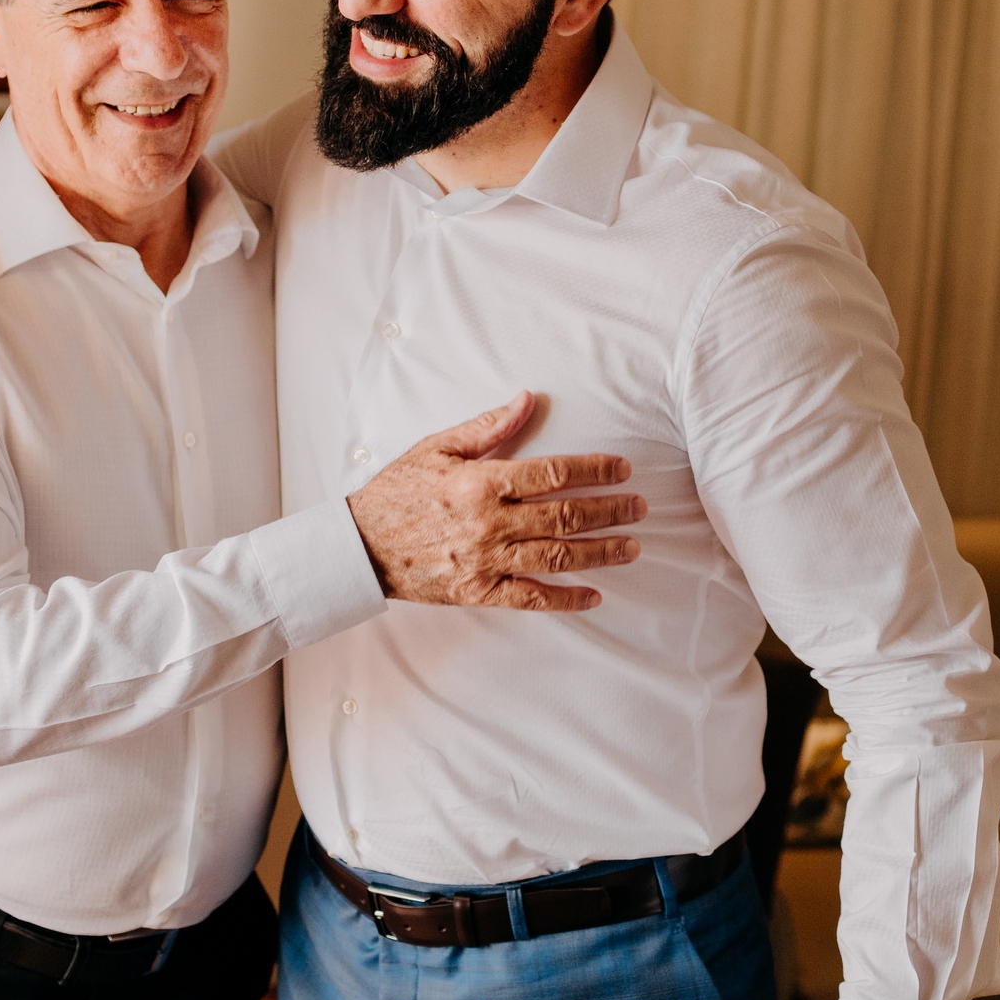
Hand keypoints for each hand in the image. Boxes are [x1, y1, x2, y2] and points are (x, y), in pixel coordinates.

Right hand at [346, 392, 643, 611]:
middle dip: (610, 511)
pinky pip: (532, 598)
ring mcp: (485, 561)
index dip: (594, 470)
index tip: (621, 469)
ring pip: (558, 556)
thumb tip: (527, 400)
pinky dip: (567, 598)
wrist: (360, 546)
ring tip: (631, 546)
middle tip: (639, 507)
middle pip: (565, 515)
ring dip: (601, 552)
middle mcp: (488, 523)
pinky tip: (595, 595)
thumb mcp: (437, 447)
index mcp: (480, 482)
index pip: (553, 473)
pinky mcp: (478, 592)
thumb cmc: (397, 492)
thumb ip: (487, 427)